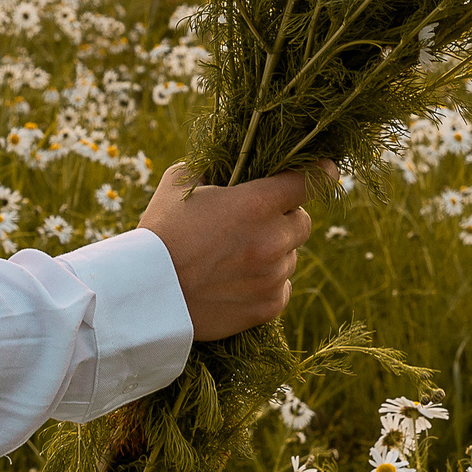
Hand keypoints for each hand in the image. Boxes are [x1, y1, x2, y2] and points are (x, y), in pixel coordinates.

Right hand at [137, 162, 314, 341]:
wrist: (143, 295)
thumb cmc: (159, 232)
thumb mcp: (179, 182)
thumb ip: (214, 167)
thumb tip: (231, 163)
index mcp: (256, 202)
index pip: (310, 181)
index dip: (320, 172)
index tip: (327, 170)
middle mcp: (272, 239)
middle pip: (303, 221)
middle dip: (285, 218)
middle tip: (255, 222)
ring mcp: (272, 277)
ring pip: (291, 257)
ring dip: (274, 252)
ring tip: (236, 256)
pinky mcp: (267, 308)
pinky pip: (283, 288)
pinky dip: (268, 283)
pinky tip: (239, 281)